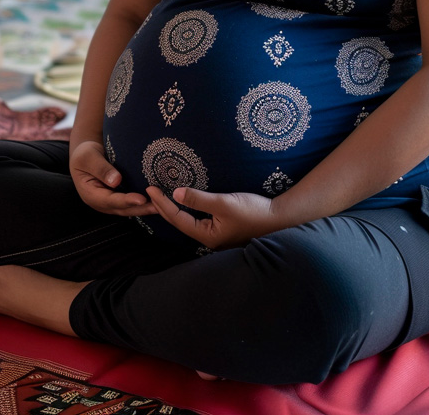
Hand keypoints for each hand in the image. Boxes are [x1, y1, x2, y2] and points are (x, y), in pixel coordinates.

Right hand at [69, 140, 156, 216]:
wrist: (84, 155)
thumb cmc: (85, 153)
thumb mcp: (88, 157)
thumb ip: (100, 168)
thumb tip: (116, 181)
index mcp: (90, 195)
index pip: (110, 200)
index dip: (126, 200)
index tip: (142, 199)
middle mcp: (101, 202)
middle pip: (122, 209)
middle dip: (141, 209)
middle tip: (159, 206)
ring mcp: (109, 202)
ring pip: (128, 209)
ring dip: (144, 208)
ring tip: (162, 206)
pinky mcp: (117, 198)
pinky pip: (130, 203)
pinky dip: (143, 203)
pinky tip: (157, 201)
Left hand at [146, 186, 279, 248]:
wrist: (279, 218)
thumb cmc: (253, 211)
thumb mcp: (224, 202)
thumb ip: (199, 198)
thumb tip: (175, 193)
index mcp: (207, 236)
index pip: (177, 219)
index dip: (162, 204)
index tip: (150, 189)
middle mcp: (209, 239)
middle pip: (180, 223)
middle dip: (163, 208)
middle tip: (150, 192)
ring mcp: (216, 236)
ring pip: (188, 223)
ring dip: (174, 210)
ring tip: (161, 197)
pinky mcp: (223, 230)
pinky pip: (198, 220)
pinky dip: (187, 211)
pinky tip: (185, 204)